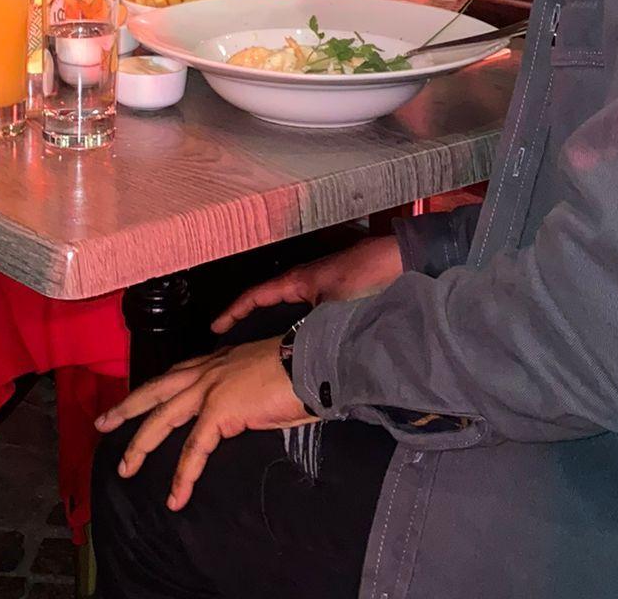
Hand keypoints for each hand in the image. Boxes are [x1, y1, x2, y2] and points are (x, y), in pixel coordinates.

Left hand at [95, 339, 314, 510]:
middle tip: (103, 423)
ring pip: (162, 417)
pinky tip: (176, 495)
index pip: (176, 374)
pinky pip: (194, 448)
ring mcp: (211, 387)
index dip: (153, 389)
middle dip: (126, 407)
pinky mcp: (220, 409)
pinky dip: (184, 475)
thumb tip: (241, 415)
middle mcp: (208, 369)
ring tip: (126, 468)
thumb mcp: (261, 379)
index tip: (136, 400)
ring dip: (140, 445)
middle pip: (155, 389)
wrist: (314, 361)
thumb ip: (243, 394)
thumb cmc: (298, 370)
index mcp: (217, 360)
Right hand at [212, 235, 402, 334]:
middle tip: (235, 346)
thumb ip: (315, 330)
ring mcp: (322, 287)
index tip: (216, 327)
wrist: (401, 260)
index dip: (233, 312)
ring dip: (276, 327)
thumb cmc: (368, 275)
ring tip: (264, 351)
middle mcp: (306, 283)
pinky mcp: (340, 294)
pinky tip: (305, 345)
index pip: (255, 296)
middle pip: (269, 304)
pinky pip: (308, 313)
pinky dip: (299, 326)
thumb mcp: (335, 306)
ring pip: (289, 311)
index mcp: (298, 281)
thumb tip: (299, 357)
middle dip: (251, 323)